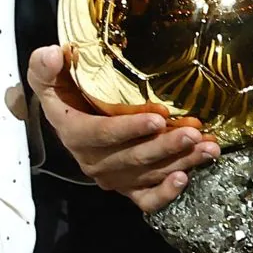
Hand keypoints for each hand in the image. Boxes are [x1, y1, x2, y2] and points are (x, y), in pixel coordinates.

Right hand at [26, 44, 218, 212]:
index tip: (158, 117)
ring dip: (180, 162)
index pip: (103, 134)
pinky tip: (186, 178)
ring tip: (208, 147)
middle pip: (133, 157)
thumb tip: (55, 52)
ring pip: (148, 175)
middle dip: (166, 146)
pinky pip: (145, 200)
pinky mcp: (127, 187)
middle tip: (194, 133)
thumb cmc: (63, 94)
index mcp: (75, 133)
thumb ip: (45, 67)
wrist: (68, 120)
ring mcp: (113, 177)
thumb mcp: (47, 78)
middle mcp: (94, 161)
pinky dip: (166, 194)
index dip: (130, 128)